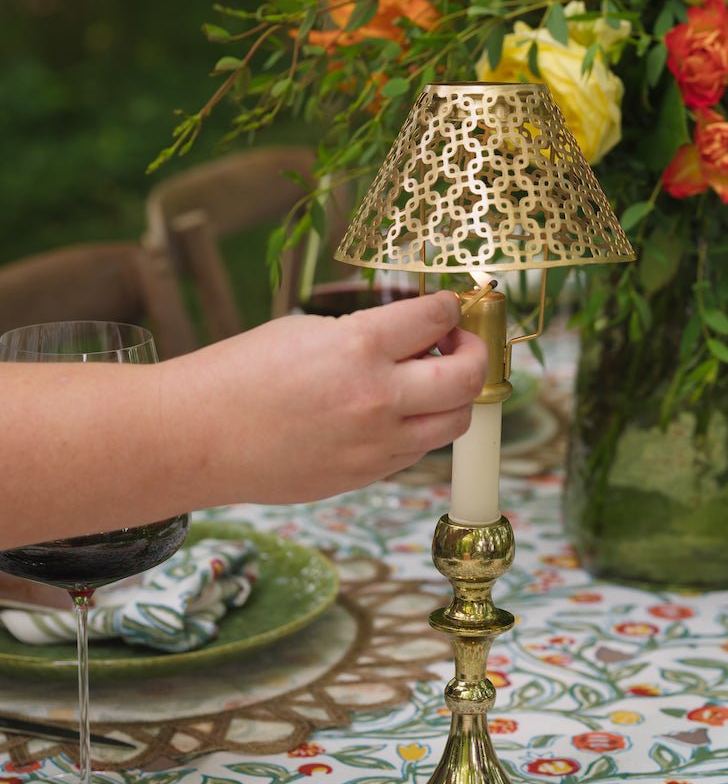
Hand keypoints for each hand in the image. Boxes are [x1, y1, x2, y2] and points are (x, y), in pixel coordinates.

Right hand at [164, 290, 487, 504]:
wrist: (196, 437)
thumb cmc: (238, 375)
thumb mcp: (305, 331)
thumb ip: (366, 334)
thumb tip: (413, 338)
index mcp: (358, 346)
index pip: (437, 317)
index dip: (450, 307)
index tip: (449, 307)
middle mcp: (377, 397)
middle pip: (467, 377)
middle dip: (475, 354)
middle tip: (461, 345)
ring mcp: (375, 444)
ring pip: (454, 422)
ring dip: (455, 396)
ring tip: (432, 381)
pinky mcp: (365, 475)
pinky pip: (417, 449)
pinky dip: (421, 427)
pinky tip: (397, 412)